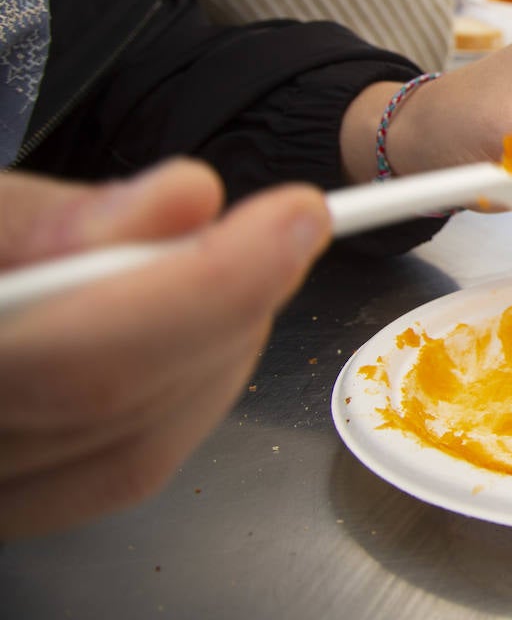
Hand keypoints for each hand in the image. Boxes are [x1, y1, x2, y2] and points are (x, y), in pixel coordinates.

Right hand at [0, 161, 329, 539]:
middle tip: (283, 225)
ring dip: (220, 349)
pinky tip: (203, 326)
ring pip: (134, 455)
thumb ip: (45, 219)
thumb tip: (185, 201)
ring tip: (242, 262)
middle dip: (228, 307)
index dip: (209, 289)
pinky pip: (114, 470)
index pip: (84, 364)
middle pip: (118, 414)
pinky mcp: (12, 498)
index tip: (296, 216)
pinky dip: (185, 390)